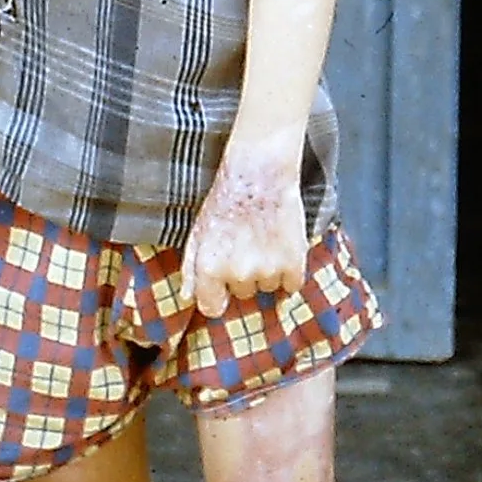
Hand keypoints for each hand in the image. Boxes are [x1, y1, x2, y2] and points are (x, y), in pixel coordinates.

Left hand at [183, 160, 307, 319]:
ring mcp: (268, 270)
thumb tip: (187, 297)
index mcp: (209, 267)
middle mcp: (238, 273)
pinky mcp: (294, 263)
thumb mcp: (197, 231)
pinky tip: (282, 248)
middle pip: (243, 293)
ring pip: (268, 287)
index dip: (217, 297)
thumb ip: (190, 268)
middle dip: (243, 275)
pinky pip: (292, 284)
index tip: (223, 288)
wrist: (260, 173)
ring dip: (268, 272)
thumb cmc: (225, 199)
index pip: (212, 308)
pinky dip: (290, 272)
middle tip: (245, 246)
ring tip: (264, 241)